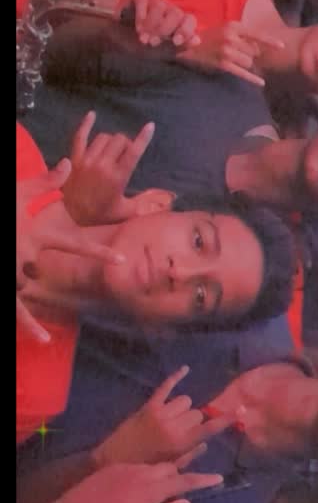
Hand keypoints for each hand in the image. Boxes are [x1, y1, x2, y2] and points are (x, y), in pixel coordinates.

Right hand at [17, 160, 124, 342]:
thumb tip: (69, 163)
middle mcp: (26, 255)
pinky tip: (46, 340)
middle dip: (21, 263)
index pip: (75, 244)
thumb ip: (44, 182)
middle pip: (35, 269)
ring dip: (12, 275)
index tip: (121, 259)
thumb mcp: (17, 191)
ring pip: (21, 283)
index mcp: (36, 234)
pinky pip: (19, 310)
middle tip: (9, 246)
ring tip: (8, 253)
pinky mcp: (6, 288)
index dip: (98, 252)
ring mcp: (14, 273)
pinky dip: (31, 326)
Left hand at [38, 459, 222, 502]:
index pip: (185, 482)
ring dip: (170, 467)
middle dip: (187, 469)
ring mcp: (129, 468)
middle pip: (173, 467)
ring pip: (157, 464)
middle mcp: (144, 473)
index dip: (203, 480)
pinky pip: (143, 463)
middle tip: (198, 474)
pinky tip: (150, 474)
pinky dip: (153, 466)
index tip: (219, 477)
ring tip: (179, 470)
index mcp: (152, 489)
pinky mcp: (117, 467)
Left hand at [63, 110, 154, 224]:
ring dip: (111, 140)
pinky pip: (80, 135)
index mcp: (118, 177)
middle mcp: (103, 165)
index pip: (133, 152)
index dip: (143, 137)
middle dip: (126, 143)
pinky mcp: (75, 158)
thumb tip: (166, 202)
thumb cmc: (101, 215)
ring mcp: (87, 160)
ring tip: (112, 149)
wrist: (72, 217)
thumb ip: (144, 204)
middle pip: (119, 140)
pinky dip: (86, 124)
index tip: (150, 126)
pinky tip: (92, 115)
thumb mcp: (126, 211)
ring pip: (103, 137)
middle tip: (125, 153)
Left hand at [93, 366, 232, 466]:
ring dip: (183, 408)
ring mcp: (160, 413)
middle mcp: (173, 426)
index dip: (224, 420)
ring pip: (185, 401)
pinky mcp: (148, 405)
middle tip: (183, 431)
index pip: (208, 429)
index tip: (239, 412)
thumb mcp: (169, 467)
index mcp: (180, 444)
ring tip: (173, 419)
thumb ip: (189, 455)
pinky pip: (166, 387)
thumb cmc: (143, 467)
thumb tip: (206, 444)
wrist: (112, 460)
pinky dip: (176, 377)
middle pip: (197, 413)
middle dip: (194, 420)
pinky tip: (185, 369)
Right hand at [119, 0, 199, 47]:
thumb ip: (179, 47)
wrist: (117, 36)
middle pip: (176, 13)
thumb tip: (197, 41)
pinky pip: (143, 2)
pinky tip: (138, 29)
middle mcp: (167, 9)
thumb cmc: (142, 44)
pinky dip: (141, 17)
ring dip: (152, 26)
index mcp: (177, 22)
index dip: (186, 30)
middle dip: (165, 30)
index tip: (176, 41)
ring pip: (160, 7)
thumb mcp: (161, 51)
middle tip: (153, 43)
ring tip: (143, 39)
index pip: (190, 20)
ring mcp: (153, 0)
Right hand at [177, 22, 284, 86]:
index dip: (270, 41)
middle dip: (252, 56)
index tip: (282, 47)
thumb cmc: (210, 38)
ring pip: (249, 62)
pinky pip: (243, 73)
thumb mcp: (226, 30)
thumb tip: (259, 48)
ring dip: (246, 64)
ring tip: (235, 61)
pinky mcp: (223, 64)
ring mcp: (227, 51)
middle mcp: (231, 37)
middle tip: (241, 55)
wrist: (189, 46)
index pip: (257, 34)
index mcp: (234, 26)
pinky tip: (261, 83)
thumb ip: (242, 36)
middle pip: (254, 51)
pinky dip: (253, 79)